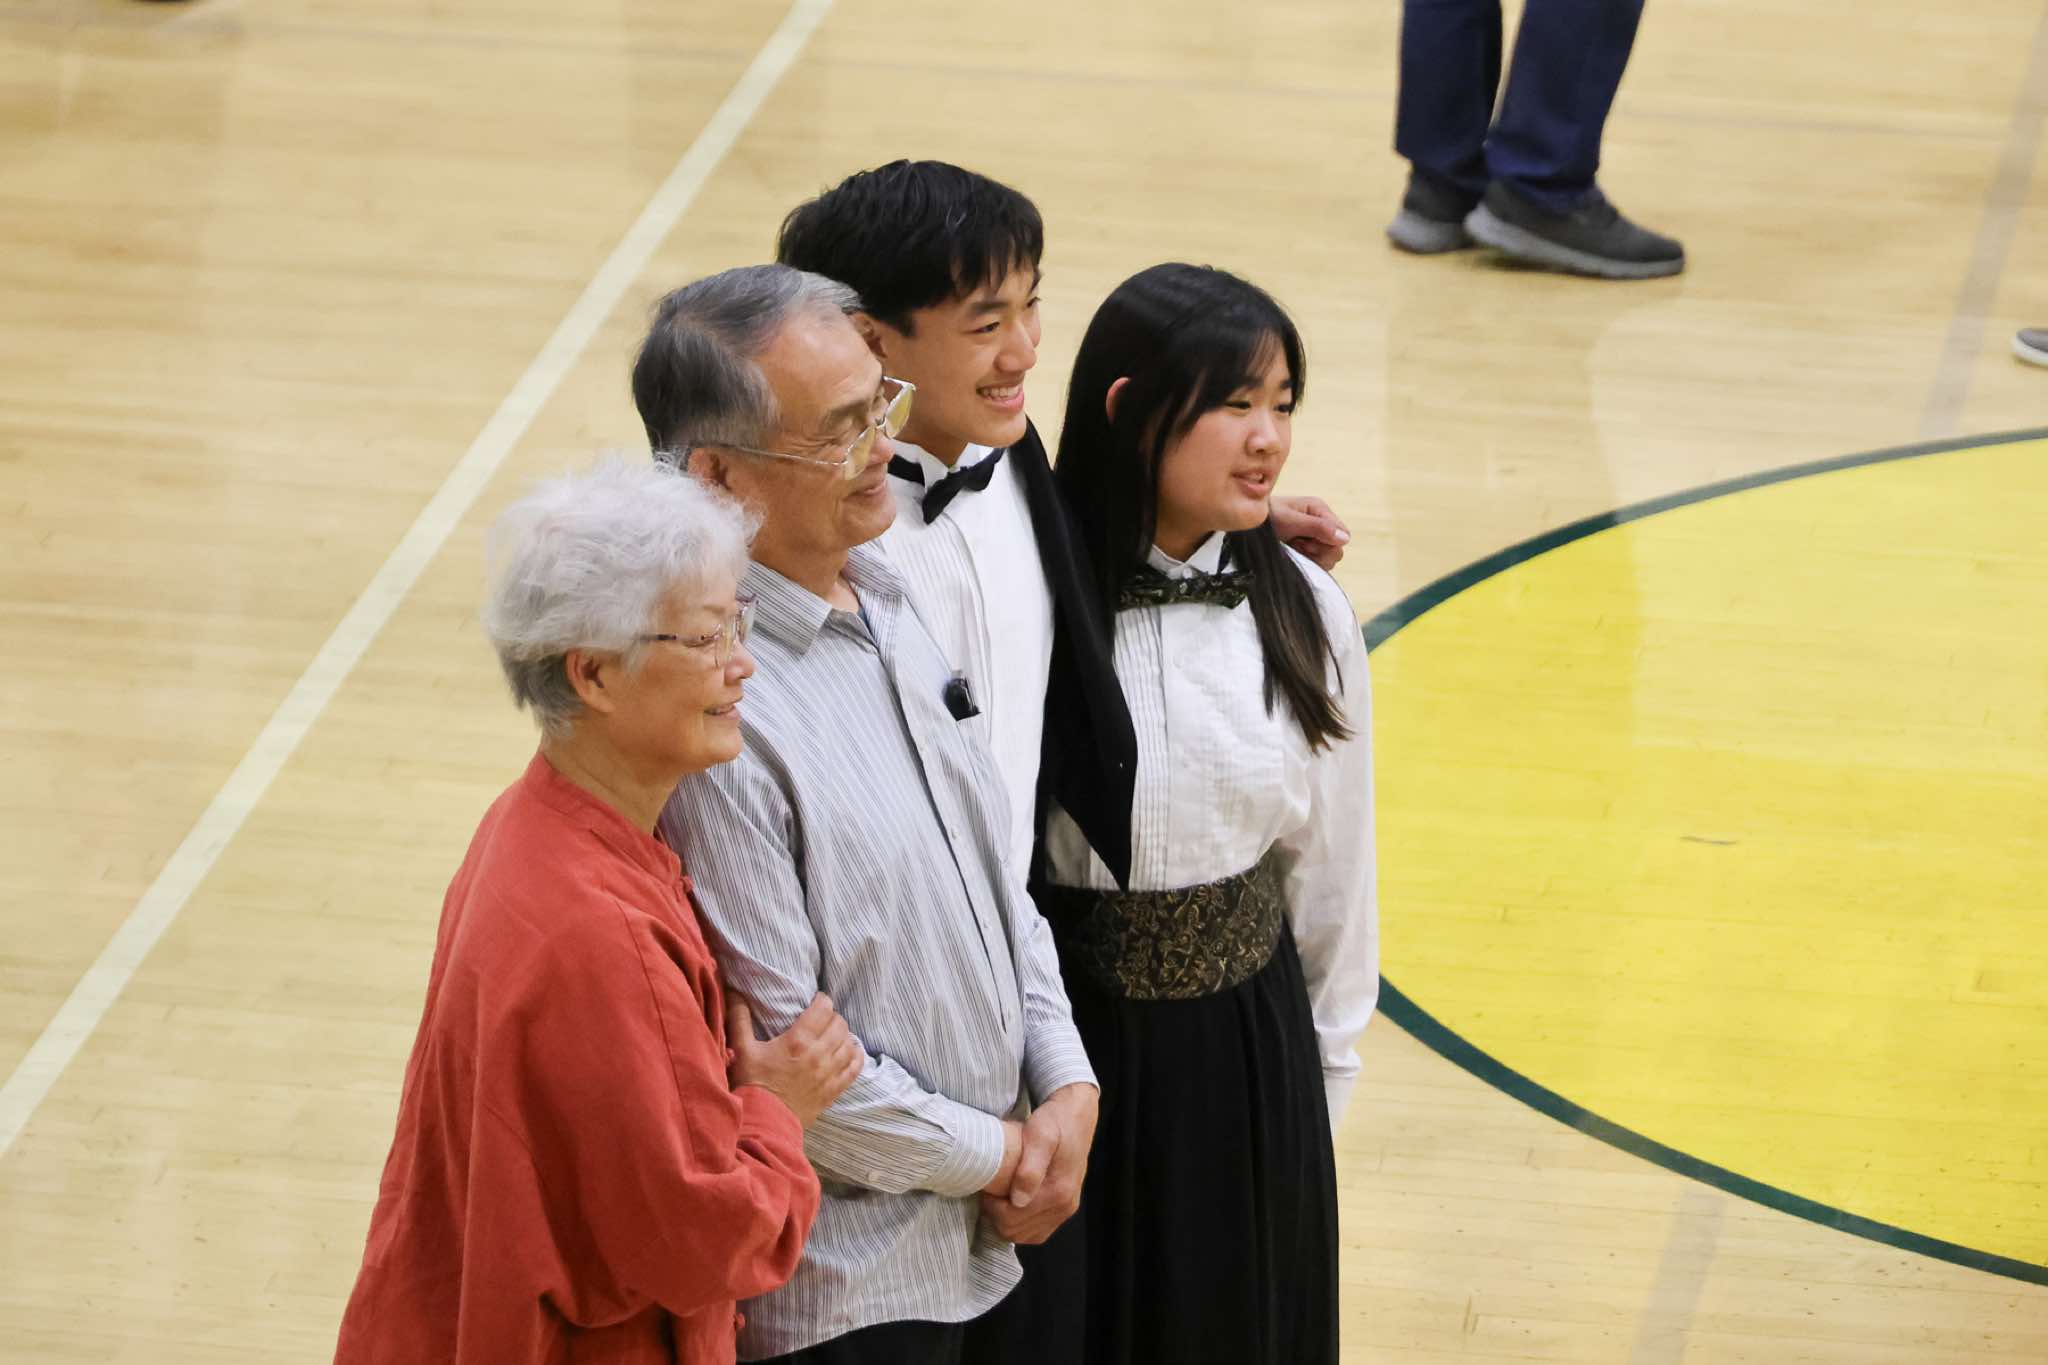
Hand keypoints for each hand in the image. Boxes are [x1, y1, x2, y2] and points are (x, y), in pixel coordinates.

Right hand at [727, 992, 863, 1125]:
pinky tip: (851, 1052)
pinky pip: (855, 1068)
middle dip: (833, 1017)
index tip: (816, 1001)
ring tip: (834, 1035)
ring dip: (844, 1035)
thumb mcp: (742, 1050)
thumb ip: (740, 1019)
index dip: (822, 1000)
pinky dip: (856, 1056)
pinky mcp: (833, 1090)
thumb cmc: (752, 1084)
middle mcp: (818, 1054)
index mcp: (798, 1041)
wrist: (763, 1122)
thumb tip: (734, 993)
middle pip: (839, 1024)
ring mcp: (829, 1073)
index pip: (823, 1009)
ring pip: (849, 1044)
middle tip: (823, 1019)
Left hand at [979, 1083, 1097, 1244]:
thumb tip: (1018, 1199)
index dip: (991, 1206)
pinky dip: (1020, 1223)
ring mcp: (1065, 1210)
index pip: (1011, 1219)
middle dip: (996, 1214)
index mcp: (1058, 1192)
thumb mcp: (1039, 1134)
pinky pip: (1036, 1231)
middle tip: (990, 1190)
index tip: (986, 1186)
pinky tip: (1012, 1203)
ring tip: (1000, 1195)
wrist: (1077, 1114)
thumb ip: (1030, 1167)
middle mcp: (1064, 1206)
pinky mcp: (1064, 1208)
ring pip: (1024, 1235)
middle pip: (1015, 1231)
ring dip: (1006, 1220)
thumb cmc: (1055, 1120)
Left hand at [1270, 494, 1350, 569]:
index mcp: (1320, 510)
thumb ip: (1318, 528)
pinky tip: (1292, 553)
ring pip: (1328, 559)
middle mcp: (1320, 524)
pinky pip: (1317, 564)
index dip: (1328, 543)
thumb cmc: (1266, 517)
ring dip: (1310, 557)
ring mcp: (1313, 538)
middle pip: (1336, 549)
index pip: (1342, 534)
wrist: (1247, 526)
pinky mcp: (1305, 550)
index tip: (1307, 541)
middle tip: (1297, 544)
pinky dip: (1305, 561)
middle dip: (1318, 551)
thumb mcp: (1291, 521)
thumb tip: (1345, 539)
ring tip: (1293, 547)